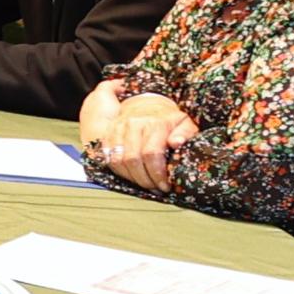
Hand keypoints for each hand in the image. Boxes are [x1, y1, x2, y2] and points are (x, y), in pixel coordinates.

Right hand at [79, 92, 197, 187]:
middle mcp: (134, 124)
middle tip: (154, 188)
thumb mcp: (185, 123)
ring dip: (131, 178)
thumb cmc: (168, 119)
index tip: (164, 185)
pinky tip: (132, 175)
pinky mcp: (108, 134)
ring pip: (119, 160)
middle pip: (133, 159)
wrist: (146, 105)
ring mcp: (119, 129)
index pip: (151, 153)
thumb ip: (184, 134)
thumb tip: (176, 143)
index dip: (157, 174)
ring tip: (144, 183)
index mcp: (156, 123)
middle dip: (144, 179)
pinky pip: (109, 158)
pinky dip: (119, 171)